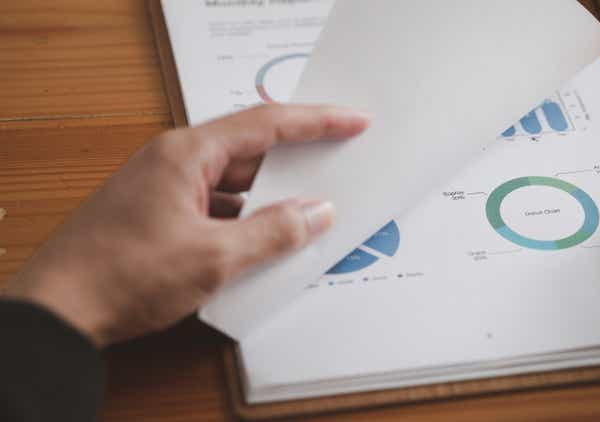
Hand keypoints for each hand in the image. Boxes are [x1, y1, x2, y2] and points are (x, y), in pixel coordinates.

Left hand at [2, 104, 369, 346]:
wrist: (58, 311)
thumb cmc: (123, 274)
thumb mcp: (214, 255)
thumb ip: (273, 232)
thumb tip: (316, 212)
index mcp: (187, 152)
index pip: (266, 124)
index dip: (317, 121)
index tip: (353, 121)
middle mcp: (175, 161)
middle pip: (252, 151)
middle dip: (297, 162)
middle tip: (340, 166)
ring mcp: (166, 188)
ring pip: (235, 182)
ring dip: (271, 197)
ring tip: (312, 212)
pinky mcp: (162, 215)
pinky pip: (218, 206)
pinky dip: (246, 219)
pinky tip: (269, 239)